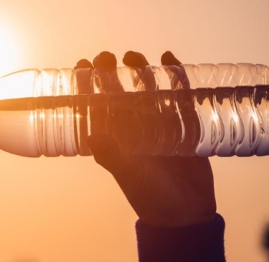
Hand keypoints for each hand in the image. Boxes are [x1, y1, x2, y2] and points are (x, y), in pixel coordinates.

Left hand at [77, 51, 216, 227]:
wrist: (186, 212)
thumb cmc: (150, 195)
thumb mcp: (129, 174)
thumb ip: (113, 156)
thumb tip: (93, 136)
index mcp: (114, 136)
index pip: (96, 104)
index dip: (86, 83)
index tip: (82, 64)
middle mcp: (133, 126)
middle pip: (119, 90)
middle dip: (111, 71)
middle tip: (106, 56)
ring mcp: (158, 122)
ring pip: (146, 88)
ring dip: (140, 69)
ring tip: (133, 56)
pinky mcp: (184, 122)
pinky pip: (179, 94)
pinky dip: (175, 75)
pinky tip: (169, 58)